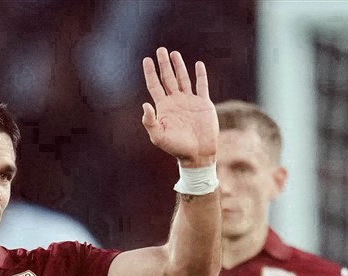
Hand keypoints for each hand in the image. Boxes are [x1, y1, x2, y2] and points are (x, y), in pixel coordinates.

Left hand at [141, 48, 217, 166]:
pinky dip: (200, 75)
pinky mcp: (203, 104)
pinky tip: (198, 64)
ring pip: (183, 79)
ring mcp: (190, 101)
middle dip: (164, 64)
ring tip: (174, 53)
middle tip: (160, 50)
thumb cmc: (176, 148)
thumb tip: (145, 104)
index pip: (155, 86)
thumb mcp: (158, 136)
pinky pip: (202, 85)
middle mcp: (175, 101)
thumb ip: (150, 121)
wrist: (197, 154)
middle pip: (168, 78)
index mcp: (164, 107)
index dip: (150, 73)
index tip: (147, 59)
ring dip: (179, 66)